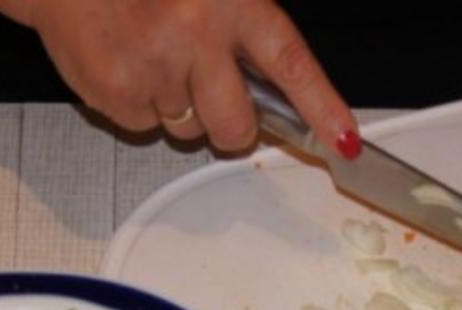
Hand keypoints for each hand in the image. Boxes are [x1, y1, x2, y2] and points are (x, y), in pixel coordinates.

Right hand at [18, 0, 356, 154]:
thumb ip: (246, 39)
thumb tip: (284, 107)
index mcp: (232, 1)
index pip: (292, 65)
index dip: (322, 109)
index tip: (346, 143)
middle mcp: (196, 31)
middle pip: (237, 126)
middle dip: (229, 125)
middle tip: (204, 88)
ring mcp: (154, 64)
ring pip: (189, 130)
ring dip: (176, 108)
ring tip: (151, 57)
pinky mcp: (116, 89)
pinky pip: (143, 127)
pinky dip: (135, 105)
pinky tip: (123, 62)